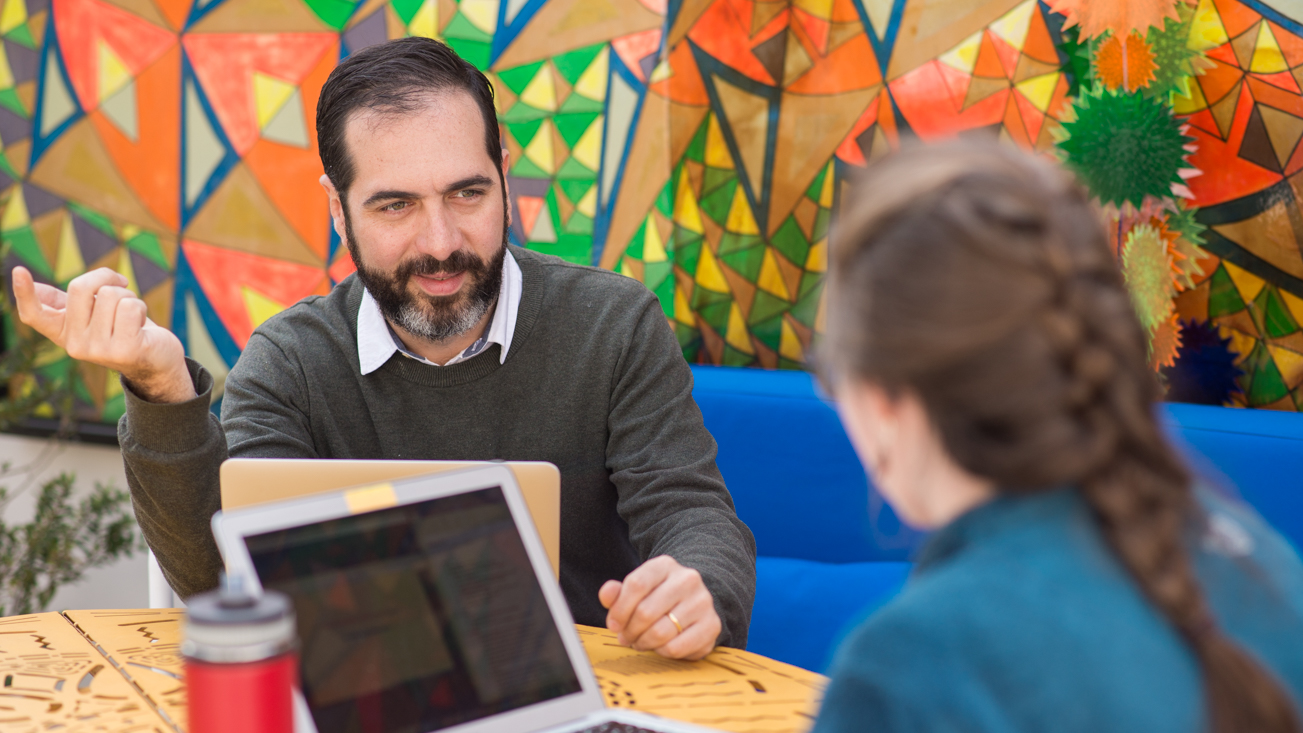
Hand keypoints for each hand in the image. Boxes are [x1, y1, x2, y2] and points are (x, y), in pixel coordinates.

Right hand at [11, 266, 194, 403]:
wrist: (157, 362)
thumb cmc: (123, 330)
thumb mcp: (93, 316)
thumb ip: (65, 304)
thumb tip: (31, 286)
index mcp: (63, 333)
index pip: (35, 315)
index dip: (25, 294)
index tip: (18, 271)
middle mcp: (75, 345)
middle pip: (80, 288)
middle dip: (106, 278)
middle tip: (121, 286)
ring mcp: (98, 350)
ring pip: (110, 295)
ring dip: (129, 296)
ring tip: (133, 316)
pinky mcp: (124, 350)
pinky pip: (130, 306)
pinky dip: (141, 307)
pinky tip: (142, 325)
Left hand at [599, 555, 720, 660]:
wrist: (694, 602)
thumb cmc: (658, 597)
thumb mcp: (637, 590)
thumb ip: (617, 593)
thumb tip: (607, 594)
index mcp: (665, 565)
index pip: (636, 585)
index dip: (619, 610)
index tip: (613, 624)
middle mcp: (687, 579)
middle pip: (646, 611)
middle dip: (629, 631)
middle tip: (625, 637)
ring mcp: (702, 602)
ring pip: (660, 632)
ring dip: (643, 643)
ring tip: (640, 642)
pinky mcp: (712, 625)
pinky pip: (676, 648)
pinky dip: (662, 652)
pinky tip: (659, 646)